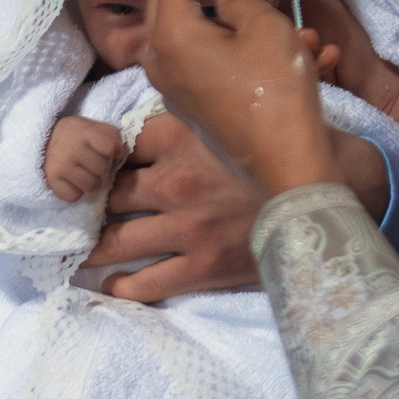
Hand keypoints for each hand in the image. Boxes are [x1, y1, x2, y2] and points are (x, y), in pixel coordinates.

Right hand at [43, 115, 122, 203]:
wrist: (42, 141)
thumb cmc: (74, 136)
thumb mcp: (92, 127)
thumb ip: (110, 135)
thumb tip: (121, 153)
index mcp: (84, 131)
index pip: (111, 146)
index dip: (111, 150)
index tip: (104, 150)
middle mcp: (71, 148)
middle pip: (102, 169)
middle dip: (101, 168)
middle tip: (91, 164)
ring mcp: (60, 165)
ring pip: (91, 186)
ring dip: (91, 183)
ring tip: (85, 174)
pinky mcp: (51, 181)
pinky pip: (74, 196)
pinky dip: (75, 192)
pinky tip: (72, 182)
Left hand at [87, 112, 266, 301]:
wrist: (324, 191)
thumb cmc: (276, 146)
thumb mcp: (226, 115)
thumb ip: (185, 113)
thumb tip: (145, 113)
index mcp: (179, 136)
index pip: (114, 144)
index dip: (98, 157)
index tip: (87, 166)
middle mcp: (175, 181)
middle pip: (108, 195)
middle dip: (89, 205)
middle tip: (74, 214)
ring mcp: (186, 228)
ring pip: (115, 242)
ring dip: (92, 248)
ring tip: (77, 251)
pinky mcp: (202, 266)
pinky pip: (145, 283)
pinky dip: (120, 286)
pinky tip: (110, 284)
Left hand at [137, 0, 342, 202]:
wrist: (287, 164)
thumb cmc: (277, 90)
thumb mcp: (268, 28)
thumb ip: (241, 2)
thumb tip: (226, 3)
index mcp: (172, 34)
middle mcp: (161, 60)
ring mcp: (174, 86)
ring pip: (190, 31)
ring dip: (224, 13)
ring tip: (270, 8)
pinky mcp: (193, 105)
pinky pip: (206, 60)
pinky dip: (234, 45)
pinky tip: (280, 43)